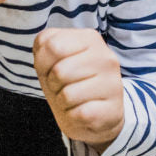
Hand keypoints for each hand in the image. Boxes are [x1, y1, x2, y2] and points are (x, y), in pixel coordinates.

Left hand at [33, 27, 124, 152]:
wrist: (91, 115)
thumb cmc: (67, 84)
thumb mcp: (50, 61)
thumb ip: (44, 48)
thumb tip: (48, 49)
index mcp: (90, 39)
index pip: (51, 46)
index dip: (42, 63)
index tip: (52, 69)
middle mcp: (106, 57)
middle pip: (59, 71)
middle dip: (53, 85)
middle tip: (64, 87)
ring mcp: (112, 83)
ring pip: (68, 95)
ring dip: (62, 102)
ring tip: (73, 100)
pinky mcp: (113, 109)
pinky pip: (79, 114)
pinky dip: (73, 117)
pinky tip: (82, 112)